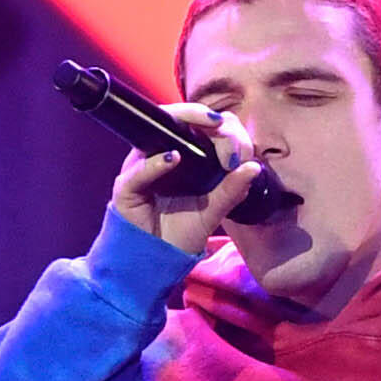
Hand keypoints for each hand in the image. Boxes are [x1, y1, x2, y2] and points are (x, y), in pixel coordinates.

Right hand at [112, 105, 263, 249]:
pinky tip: (174, 158)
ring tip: (212, 130)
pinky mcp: (126, 186)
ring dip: (188, 125)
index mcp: (183, 154)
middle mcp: (161, 153)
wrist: (155, 261)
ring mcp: (141, 166)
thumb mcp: (213, 212)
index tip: (242, 149)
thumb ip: (231, 191)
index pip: (202, 124)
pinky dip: (156, 163)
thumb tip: (254, 167)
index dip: (224, 127)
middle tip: (229, 140)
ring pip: (159, 132)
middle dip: (209, 121)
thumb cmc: (180, 232)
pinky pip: (140, 169)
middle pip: (181, 119)